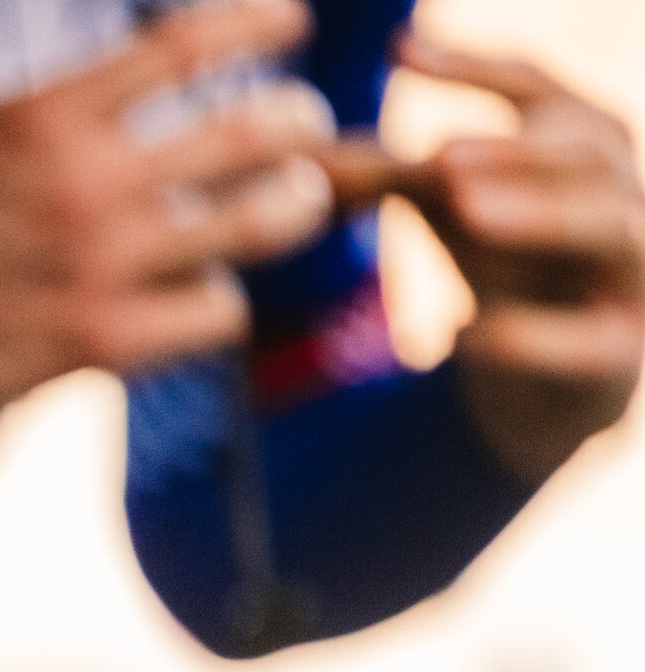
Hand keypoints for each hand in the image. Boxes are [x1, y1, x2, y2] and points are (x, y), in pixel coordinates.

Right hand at [0, 0, 336, 478]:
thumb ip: (8, 105)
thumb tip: (64, 85)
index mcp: (42, 119)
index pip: (188, 46)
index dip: (260, 24)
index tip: (288, 25)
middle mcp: (83, 187)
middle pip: (252, 130)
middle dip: (293, 122)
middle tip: (296, 126)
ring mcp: (97, 269)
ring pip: (260, 222)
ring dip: (288, 206)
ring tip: (288, 201)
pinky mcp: (98, 345)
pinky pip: (218, 313)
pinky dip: (219, 301)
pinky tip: (199, 294)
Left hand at [351, 39, 644, 487]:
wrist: (551, 390)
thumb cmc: (510, 274)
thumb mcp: (450, 214)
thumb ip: (388, 175)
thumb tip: (294, 147)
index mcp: (581, 149)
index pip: (539, 90)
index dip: (474, 68)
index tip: (393, 50)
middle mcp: (622, 197)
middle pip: (588, 153)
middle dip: (516, 149)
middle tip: (438, 155)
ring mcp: (633, 276)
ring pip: (610, 229)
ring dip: (539, 215)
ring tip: (465, 211)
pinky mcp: (622, 356)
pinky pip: (588, 344)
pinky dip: (530, 338)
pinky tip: (463, 337)